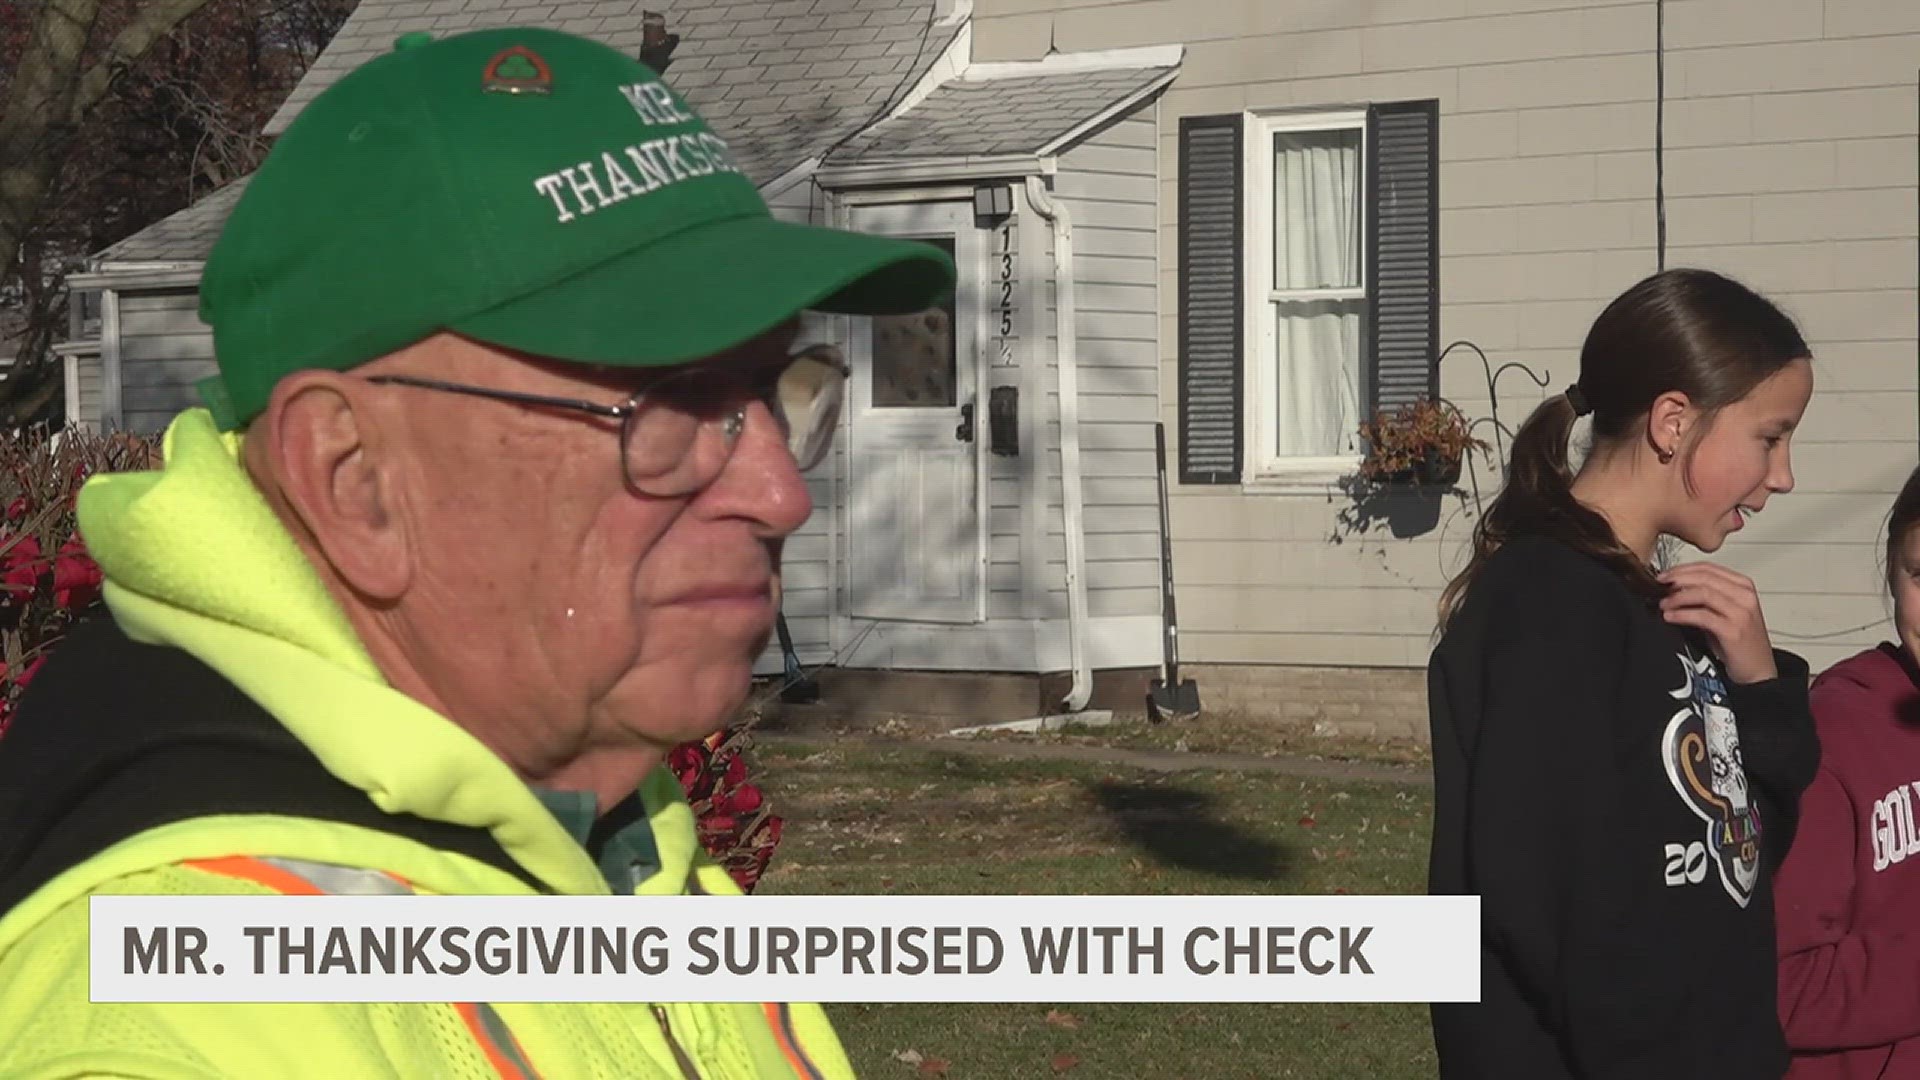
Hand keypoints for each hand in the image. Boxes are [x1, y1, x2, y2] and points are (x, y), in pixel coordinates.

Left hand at [1658, 562, 1778, 683]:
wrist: (1758, 670)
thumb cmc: (1739, 642)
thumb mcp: (1723, 612)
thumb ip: (1705, 597)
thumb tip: (1673, 588)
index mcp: (1743, 586)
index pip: (1708, 568)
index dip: (1682, 569)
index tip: (1665, 575)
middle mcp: (1744, 596)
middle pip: (1704, 577)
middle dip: (1676, 580)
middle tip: (1659, 586)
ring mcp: (1740, 612)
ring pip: (1702, 593)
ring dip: (1677, 597)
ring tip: (1663, 604)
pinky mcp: (1733, 630)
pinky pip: (1702, 615)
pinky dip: (1681, 614)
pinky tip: (1670, 617)